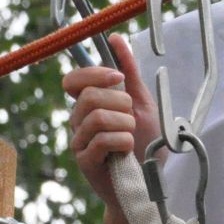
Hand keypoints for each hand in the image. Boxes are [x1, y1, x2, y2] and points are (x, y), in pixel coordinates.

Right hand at [62, 33, 160, 207]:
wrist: (149, 185)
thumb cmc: (144, 145)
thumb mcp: (143, 103)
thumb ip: (130, 73)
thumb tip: (115, 37)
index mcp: (89, 105)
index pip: (74, 80)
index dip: (94, 74)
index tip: (119, 78)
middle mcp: (79, 122)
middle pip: (88, 96)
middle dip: (120, 103)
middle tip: (132, 118)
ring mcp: (79, 142)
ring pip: (97, 117)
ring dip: (125, 124)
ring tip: (132, 137)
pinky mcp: (85, 162)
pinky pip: (103, 140)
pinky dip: (124, 141)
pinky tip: (128, 150)